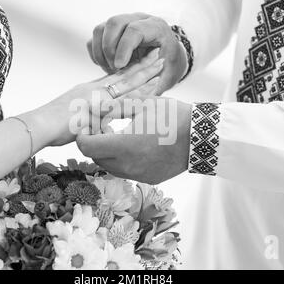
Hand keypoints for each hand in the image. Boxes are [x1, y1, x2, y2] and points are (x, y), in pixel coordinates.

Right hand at [30, 49, 164, 146]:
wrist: (39, 126)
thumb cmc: (51, 125)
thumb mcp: (74, 116)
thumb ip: (90, 117)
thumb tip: (102, 126)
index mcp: (90, 89)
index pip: (115, 77)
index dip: (131, 69)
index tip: (145, 62)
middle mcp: (95, 89)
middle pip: (124, 76)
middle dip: (143, 66)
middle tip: (160, 55)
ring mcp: (96, 97)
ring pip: (127, 85)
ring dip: (146, 76)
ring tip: (162, 66)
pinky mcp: (96, 109)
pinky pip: (123, 103)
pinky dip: (139, 98)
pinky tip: (154, 93)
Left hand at [76, 96, 191, 183]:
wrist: (201, 137)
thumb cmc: (172, 116)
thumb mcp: (142, 105)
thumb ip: (114, 108)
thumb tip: (94, 107)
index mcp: (124, 145)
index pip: (86, 146)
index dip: (82, 135)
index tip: (88, 126)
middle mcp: (128, 165)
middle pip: (96, 157)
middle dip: (94, 143)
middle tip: (102, 127)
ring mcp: (138, 175)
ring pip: (109, 166)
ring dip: (107, 153)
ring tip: (117, 136)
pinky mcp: (148, 179)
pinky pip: (126, 171)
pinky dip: (122, 160)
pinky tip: (133, 146)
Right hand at [87, 13, 187, 94]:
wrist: (167, 58)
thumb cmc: (168, 69)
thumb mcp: (166, 77)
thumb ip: (157, 86)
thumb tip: (145, 101)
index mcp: (156, 28)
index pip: (135, 30)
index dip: (124, 48)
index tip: (119, 67)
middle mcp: (138, 19)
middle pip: (114, 23)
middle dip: (110, 50)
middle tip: (115, 70)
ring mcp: (122, 23)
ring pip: (100, 29)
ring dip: (101, 53)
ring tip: (111, 71)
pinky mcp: (110, 31)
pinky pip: (94, 38)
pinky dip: (96, 53)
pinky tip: (107, 66)